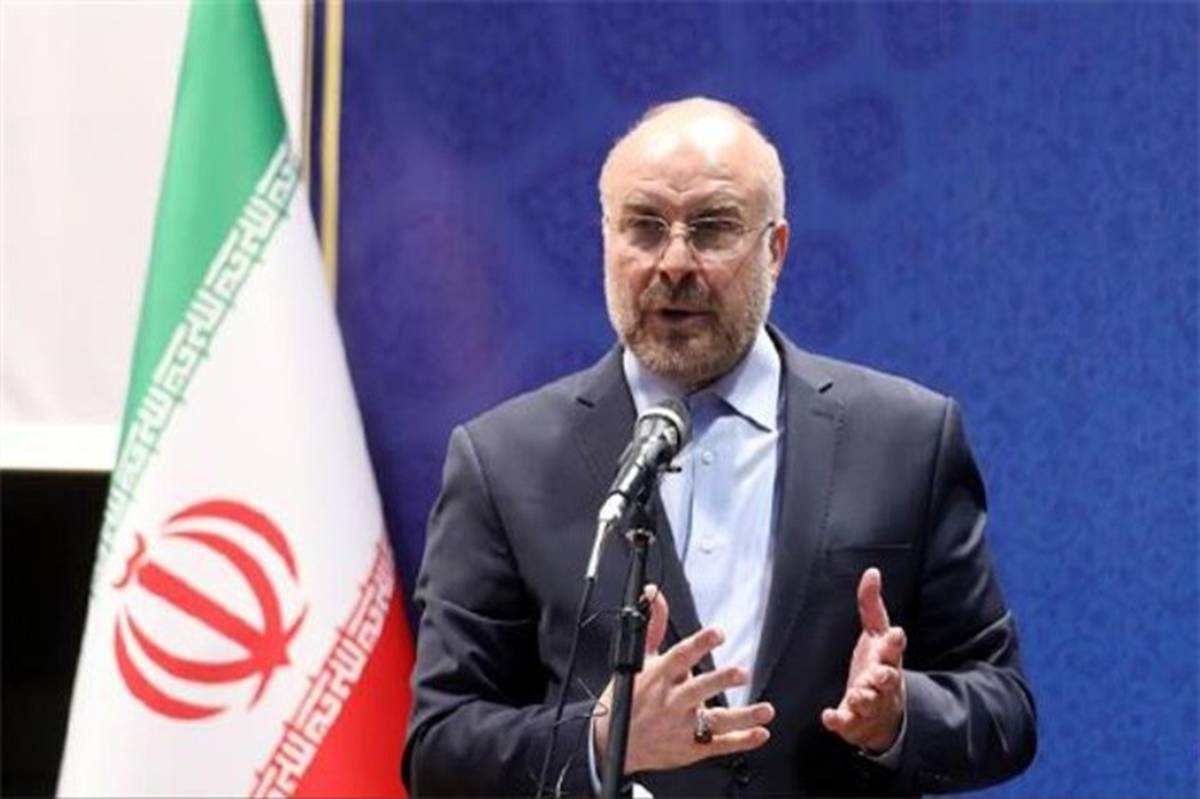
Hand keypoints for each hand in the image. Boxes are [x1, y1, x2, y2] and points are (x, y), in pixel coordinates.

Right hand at [594, 585, 774, 774]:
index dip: (699, 643)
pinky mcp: (691, 748)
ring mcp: (682, 727)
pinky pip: (719, 745)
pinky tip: (760, 733)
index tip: (718, 633)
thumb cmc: (629, 697)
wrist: (614, 742)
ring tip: (765, 710)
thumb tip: (653, 593)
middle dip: (721, 681)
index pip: (680, 657)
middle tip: (742, 672)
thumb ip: (654, 625)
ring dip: (742, 717)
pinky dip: (742, 741)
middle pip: (699, 689)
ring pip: (714, 722)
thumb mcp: (638, 660)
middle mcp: (672, 701)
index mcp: (659, 676)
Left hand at [821, 568, 906, 753]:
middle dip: (884, 677)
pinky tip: (828, 716)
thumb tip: (872, 571)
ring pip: (869, 703)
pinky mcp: (855, 722)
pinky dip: (839, 721)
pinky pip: (847, 723)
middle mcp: (881, 683)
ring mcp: (870, 704)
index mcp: (886, 659)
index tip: (896, 633)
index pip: (894, 649)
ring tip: (856, 694)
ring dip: (863, 699)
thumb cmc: (877, 665)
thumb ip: (871, 605)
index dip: (895, 641)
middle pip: (887, 679)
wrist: (883, 715)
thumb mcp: (876, 635)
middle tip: (878, 674)